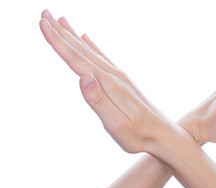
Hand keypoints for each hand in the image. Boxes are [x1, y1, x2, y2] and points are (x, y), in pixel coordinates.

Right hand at [40, 10, 174, 153]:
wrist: (164, 135)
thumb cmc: (140, 136)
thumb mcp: (117, 125)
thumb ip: (99, 101)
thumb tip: (83, 77)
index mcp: (108, 85)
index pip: (78, 59)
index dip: (58, 42)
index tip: (42, 23)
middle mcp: (114, 76)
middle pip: (83, 50)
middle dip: (62, 33)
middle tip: (45, 13)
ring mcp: (120, 77)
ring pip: (92, 52)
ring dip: (75, 37)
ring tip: (62, 21)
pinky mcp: (123, 82)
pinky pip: (104, 58)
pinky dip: (93, 47)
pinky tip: (88, 40)